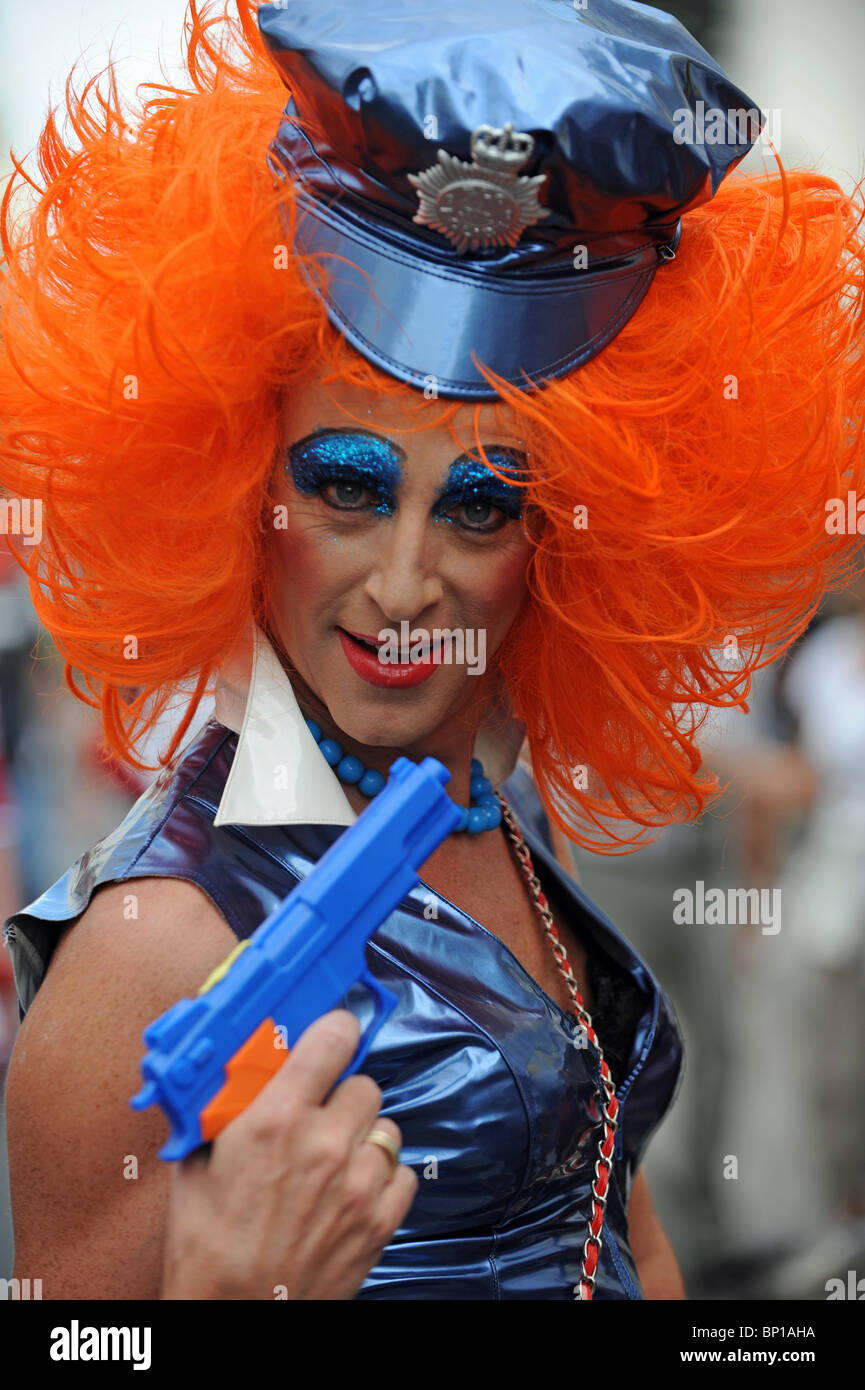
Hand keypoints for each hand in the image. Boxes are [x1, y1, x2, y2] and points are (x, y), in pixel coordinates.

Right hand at [160, 1009, 416, 1299]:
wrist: (234, 1316)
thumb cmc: (207, 1248)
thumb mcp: (197, 1161)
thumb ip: (225, 1107)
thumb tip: (241, 1068)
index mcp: (276, 1119)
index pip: (332, 1037)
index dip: (332, 1031)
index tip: (329, 1036)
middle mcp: (326, 1143)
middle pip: (363, 1082)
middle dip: (340, 1095)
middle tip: (317, 1116)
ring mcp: (359, 1183)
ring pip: (386, 1126)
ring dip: (363, 1136)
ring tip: (332, 1160)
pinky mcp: (380, 1220)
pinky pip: (403, 1171)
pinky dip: (382, 1177)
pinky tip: (351, 1190)